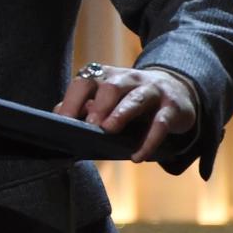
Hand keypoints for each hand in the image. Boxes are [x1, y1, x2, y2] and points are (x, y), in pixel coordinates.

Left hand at [54, 64, 197, 162]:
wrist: (176, 90)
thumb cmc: (130, 98)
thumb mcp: (107, 98)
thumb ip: (84, 106)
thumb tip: (56, 116)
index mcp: (107, 76)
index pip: (85, 81)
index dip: (73, 100)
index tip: (63, 121)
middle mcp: (128, 79)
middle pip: (111, 86)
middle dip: (99, 104)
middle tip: (91, 125)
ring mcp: (152, 90)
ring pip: (136, 98)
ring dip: (121, 113)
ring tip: (109, 130)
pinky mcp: (172, 107)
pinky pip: (160, 123)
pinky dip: (149, 141)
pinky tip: (138, 157)